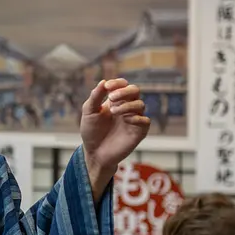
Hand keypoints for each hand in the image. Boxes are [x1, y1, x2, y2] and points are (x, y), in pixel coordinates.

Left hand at [80, 78, 149, 194]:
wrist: (95, 153)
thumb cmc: (92, 132)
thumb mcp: (89, 112)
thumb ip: (95, 97)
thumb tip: (103, 81)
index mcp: (115, 100)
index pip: (123, 85)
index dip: (117, 83)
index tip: (107, 87)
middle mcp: (127, 107)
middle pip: (135, 90)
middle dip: (124, 91)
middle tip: (111, 98)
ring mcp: (134, 119)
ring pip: (140, 104)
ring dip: (127, 105)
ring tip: (113, 111)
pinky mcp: (139, 131)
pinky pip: (145, 120)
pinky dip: (137, 118)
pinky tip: (126, 121)